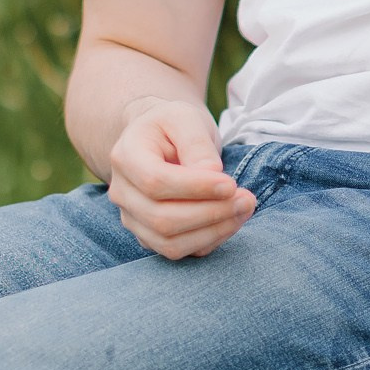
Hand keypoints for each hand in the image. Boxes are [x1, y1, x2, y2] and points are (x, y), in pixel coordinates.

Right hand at [104, 98, 253, 259]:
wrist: (160, 139)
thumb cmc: (173, 125)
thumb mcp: (186, 118)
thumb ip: (197, 144)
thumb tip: (213, 176)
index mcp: (126, 156)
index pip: (155, 182)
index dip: (196, 188)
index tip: (231, 184)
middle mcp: (122, 192)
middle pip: (162, 218)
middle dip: (211, 213)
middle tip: (247, 198)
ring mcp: (132, 218)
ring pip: (169, 243)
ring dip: (213, 231)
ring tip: (244, 209)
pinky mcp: (149, 236)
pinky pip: (178, 250)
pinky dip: (209, 240)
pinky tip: (231, 220)